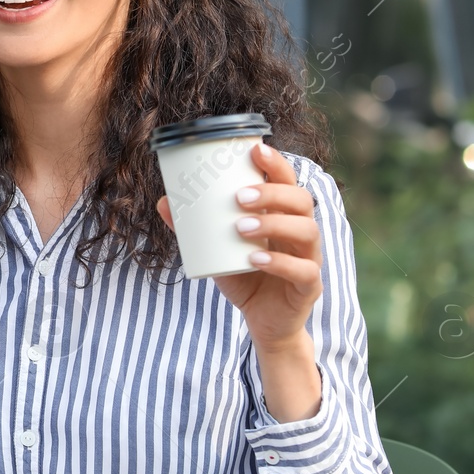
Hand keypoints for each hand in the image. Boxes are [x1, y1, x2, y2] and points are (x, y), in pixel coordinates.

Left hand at [156, 142, 323, 420]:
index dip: (276, 164)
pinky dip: (280, 262)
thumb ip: (193, 227)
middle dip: (271, 194)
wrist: (263, 322)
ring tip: (241, 227)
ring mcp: (310, 258)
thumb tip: (164, 201)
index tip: (255, 152)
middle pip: (302, 200)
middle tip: (238, 197)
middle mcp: (301, 231)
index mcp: (283, 215)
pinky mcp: (309, 286)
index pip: (288, 181)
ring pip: (307, 230)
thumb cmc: (243, 276)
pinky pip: (304, 270)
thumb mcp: (215, 249)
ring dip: (274, 224)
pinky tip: (255, 259)